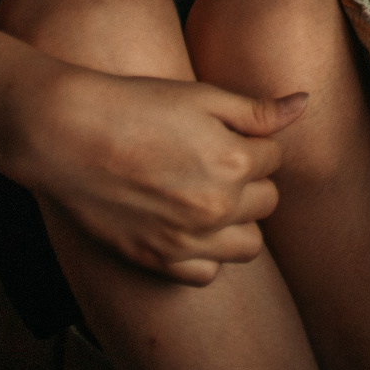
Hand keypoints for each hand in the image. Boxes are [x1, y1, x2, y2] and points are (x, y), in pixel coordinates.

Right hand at [22, 64, 305, 284]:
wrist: (66, 134)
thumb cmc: (134, 105)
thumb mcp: (201, 96)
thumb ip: (257, 110)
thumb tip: (304, 105)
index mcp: (235, 161)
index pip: (275, 157)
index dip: (253, 141)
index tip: (223, 133)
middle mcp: (217, 207)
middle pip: (267, 200)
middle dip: (250, 180)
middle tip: (212, 160)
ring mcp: (187, 240)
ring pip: (248, 245)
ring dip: (237, 222)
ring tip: (207, 196)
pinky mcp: (157, 260)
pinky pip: (207, 274)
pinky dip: (205, 255)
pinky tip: (186, 225)